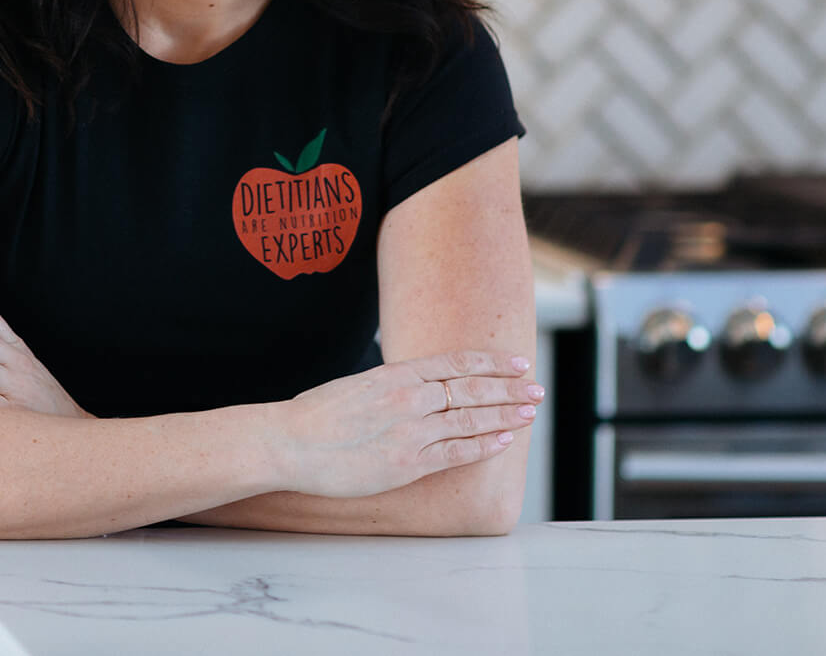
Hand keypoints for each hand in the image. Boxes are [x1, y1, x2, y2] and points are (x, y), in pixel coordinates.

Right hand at [273, 350, 541, 498]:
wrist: (290, 442)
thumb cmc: (316, 415)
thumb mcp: (357, 385)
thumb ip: (392, 386)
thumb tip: (417, 386)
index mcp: (394, 374)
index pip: (455, 363)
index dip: (490, 362)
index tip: (515, 362)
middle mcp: (407, 398)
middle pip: (470, 389)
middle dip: (508, 388)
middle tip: (535, 387)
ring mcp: (409, 432)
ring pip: (469, 419)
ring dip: (504, 414)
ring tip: (529, 411)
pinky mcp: (406, 463)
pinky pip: (454, 453)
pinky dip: (482, 445)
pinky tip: (502, 440)